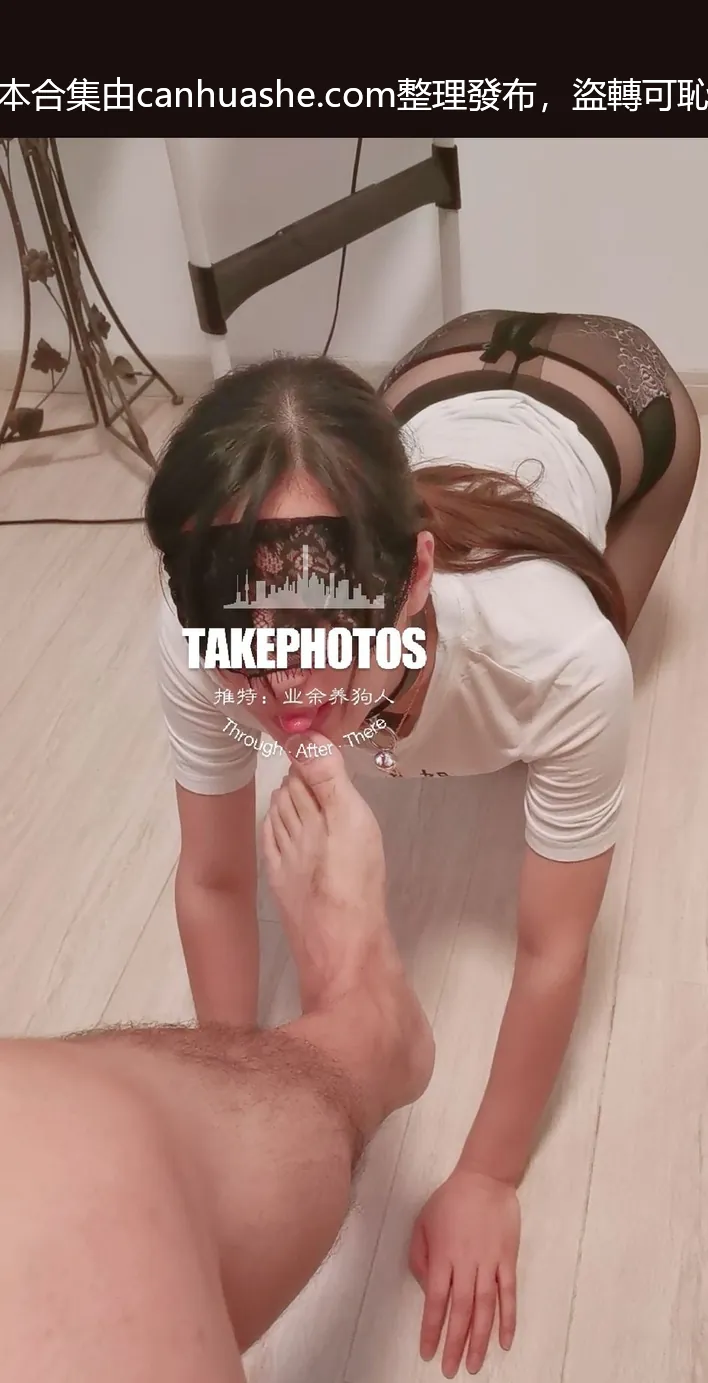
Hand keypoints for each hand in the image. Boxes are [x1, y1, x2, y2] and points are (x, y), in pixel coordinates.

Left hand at [409, 1166, 520, 1376]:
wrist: (484, 1179)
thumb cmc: (449, 1201)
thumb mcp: (423, 1223)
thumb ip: (420, 1257)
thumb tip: (429, 1289)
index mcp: (443, 1256)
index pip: (436, 1301)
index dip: (432, 1329)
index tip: (428, 1352)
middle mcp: (466, 1264)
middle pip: (460, 1311)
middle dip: (455, 1344)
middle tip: (451, 1370)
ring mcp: (490, 1263)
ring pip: (485, 1308)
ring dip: (480, 1339)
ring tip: (474, 1365)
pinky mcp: (508, 1260)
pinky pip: (509, 1295)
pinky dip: (508, 1319)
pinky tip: (505, 1341)